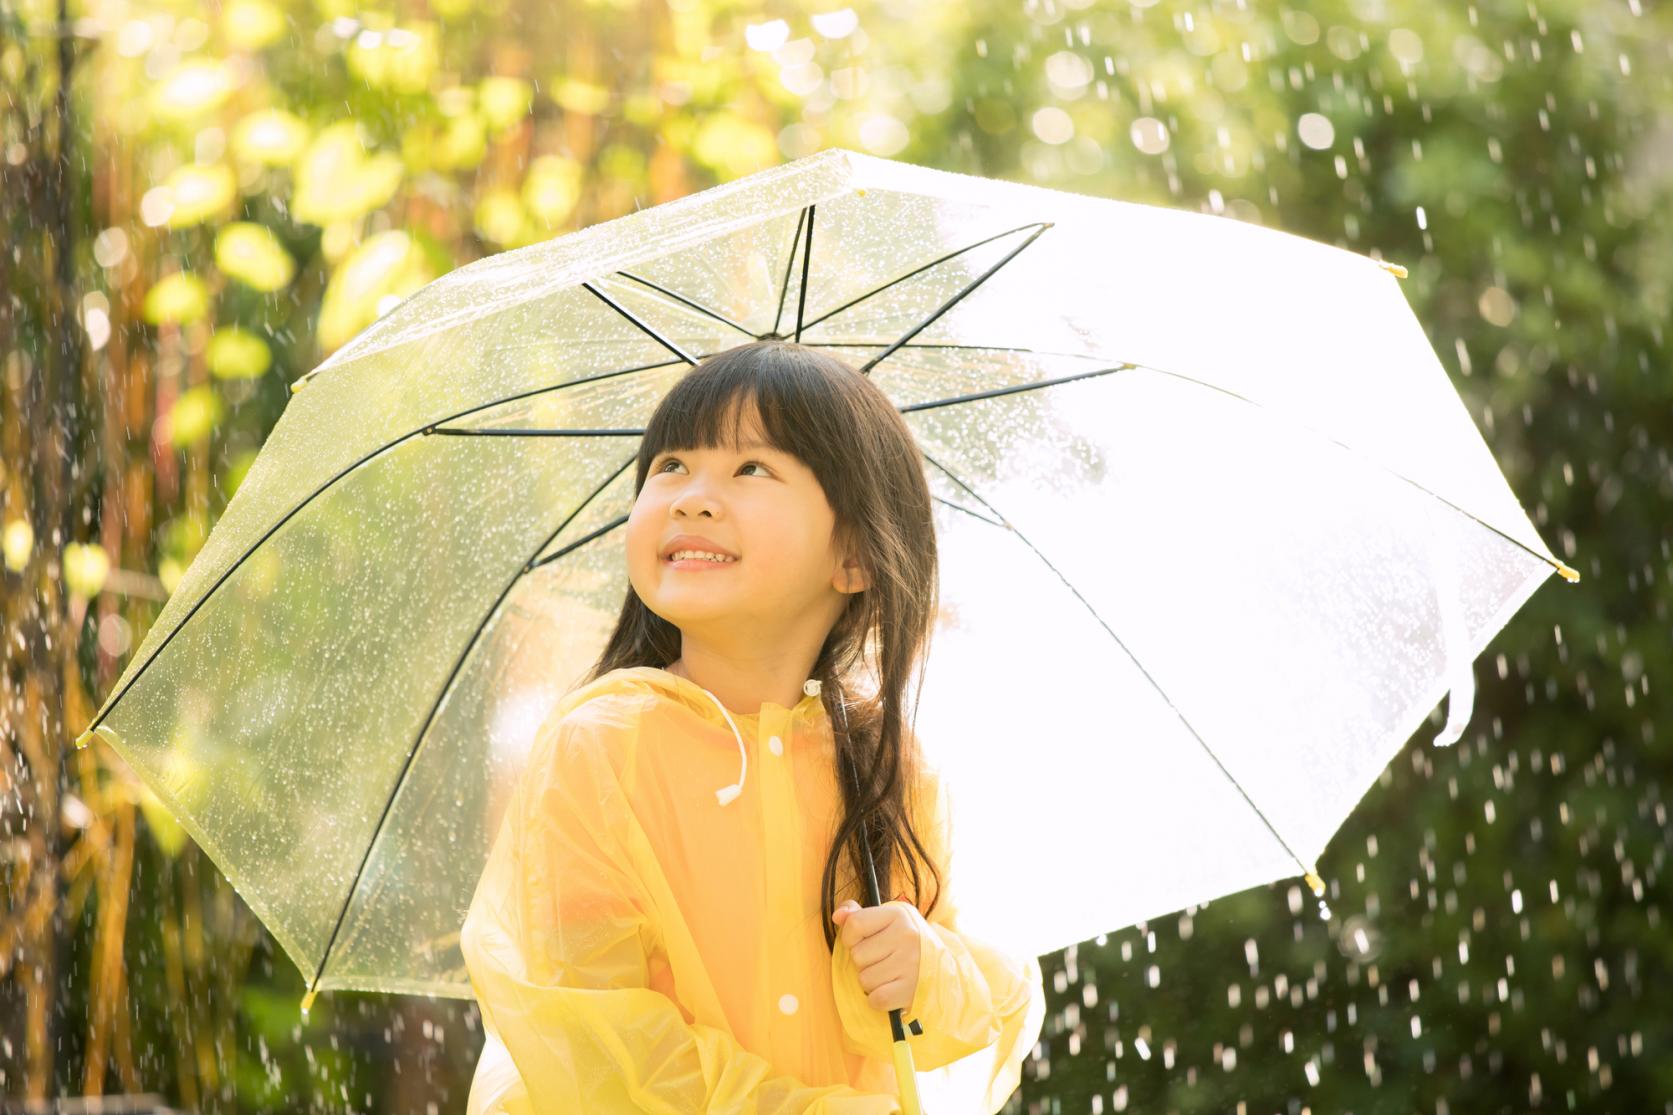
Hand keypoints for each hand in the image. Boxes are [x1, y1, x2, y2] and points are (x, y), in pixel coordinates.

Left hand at [832, 898, 927, 1013]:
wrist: (942, 969)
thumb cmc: (905, 943)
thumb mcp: (887, 921)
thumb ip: (858, 915)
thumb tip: (837, 915)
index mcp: (898, 915)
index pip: (855, 924)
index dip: (850, 937)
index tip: (862, 942)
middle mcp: (907, 936)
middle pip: (857, 955)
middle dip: (864, 962)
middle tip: (882, 960)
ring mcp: (911, 964)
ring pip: (864, 979)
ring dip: (871, 982)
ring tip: (888, 975)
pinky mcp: (912, 989)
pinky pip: (876, 999)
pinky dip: (878, 1000)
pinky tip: (891, 989)